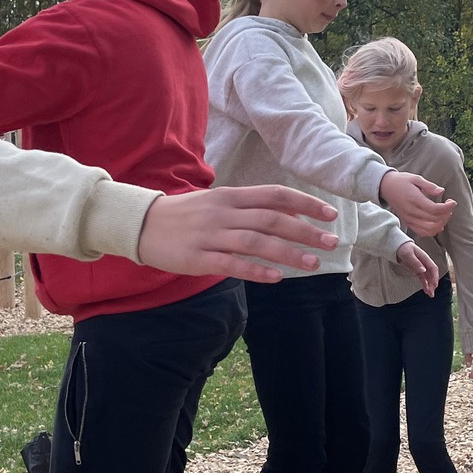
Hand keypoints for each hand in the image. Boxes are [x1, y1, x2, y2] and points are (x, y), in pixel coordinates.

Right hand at [138, 186, 337, 282]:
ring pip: (255, 242)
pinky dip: (256, 270)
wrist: (141, 224)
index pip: (274, 195)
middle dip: (305, 230)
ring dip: (287, 252)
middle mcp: (223, 213)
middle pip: (271, 219)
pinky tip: (277, 277)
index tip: (330, 214)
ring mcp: (210, 235)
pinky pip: (231, 264)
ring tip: (313, 263)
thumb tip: (290, 212)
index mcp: (231, 196)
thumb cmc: (186, 215)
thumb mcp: (218, 202)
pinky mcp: (198, 258)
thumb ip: (251, 207)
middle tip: (331, 241)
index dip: (304, 203)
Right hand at [378, 170, 453, 236]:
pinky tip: (438, 224)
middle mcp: (412, 212)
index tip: (452, 201)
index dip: (447, 207)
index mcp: (415, 199)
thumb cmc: (402, 181)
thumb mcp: (416, 178)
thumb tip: (441, 191)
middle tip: (449, 206)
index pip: (435, 209)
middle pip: (434, 220)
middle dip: (446, 214)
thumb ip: (429, 186)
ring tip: (444, 214)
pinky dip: (432, 231)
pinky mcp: (408, 223)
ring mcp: (409, 219)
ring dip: (441, 223)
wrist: (385, 187)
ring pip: (430, 229)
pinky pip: (422, 232)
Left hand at [396, 241, 438, 295]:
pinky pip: (422, 277)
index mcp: (424, 258)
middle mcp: (424, 262)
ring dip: (429, 285)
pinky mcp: (417, 269)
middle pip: (432, 274)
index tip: (434, 285)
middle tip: (431, 293)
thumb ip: (415, 262)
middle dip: (433, 283)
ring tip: (430, 294)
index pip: (433, 268)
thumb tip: (423, 270)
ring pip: (428, 277)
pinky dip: (424, 283)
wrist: (397, 245)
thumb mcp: (408, 254)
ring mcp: (421, 266)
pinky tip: (425, 289)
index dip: (435, 277)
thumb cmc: (402, 248)